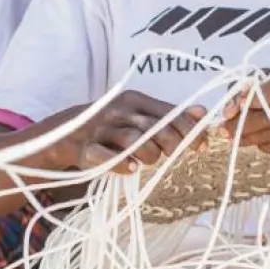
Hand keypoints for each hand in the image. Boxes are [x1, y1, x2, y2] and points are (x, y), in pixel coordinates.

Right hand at [63, 91, 208, 173]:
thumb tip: (202, 112)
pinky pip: (106, 157)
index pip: (170, 113)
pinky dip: (122, 164)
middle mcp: (117, 111)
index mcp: (134, 100)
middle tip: (173, 154)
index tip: (202, 147)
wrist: (66, 132)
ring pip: (134, 141)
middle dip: (172, 144)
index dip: (190, 130)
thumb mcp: (139, 114)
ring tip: (148, 162)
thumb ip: (169, 114)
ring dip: (149, 155)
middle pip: (154, 127)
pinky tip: (132, 168)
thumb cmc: (113, 125)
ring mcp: (101, 130)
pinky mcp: (86, 149)